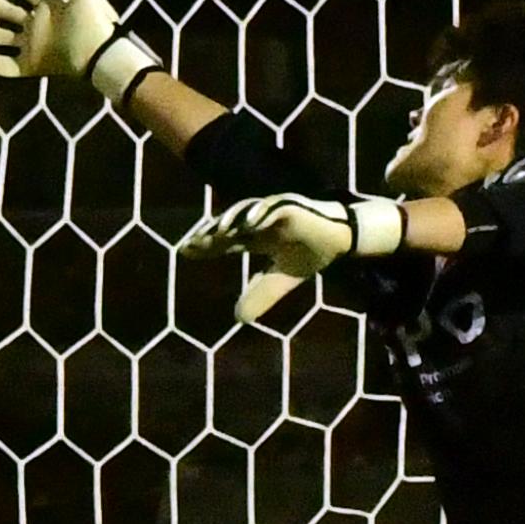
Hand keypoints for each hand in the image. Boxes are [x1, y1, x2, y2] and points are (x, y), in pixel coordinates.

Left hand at [177, 188, 412, 323]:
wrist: (340, 240)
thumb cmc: (310, 254)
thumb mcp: (281, 280)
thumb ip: (261, 295)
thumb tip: (239, 317)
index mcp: (254, 237)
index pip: (224, 240)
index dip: (205, 245)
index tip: (185, 251)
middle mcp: (258, 222)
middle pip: (228, 224)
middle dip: (209, 232)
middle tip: (191, 243)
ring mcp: (272, 211)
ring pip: (245, 212)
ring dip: (230, 220)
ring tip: (216, 232)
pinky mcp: (290, 206)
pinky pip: (272, 207)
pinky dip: (260, 213)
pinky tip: (249, 221)